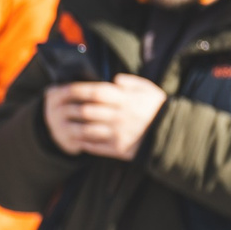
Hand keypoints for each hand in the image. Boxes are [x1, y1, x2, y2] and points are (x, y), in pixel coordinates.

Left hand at [43, 75, 167, 160]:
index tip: (65, 88)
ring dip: (73, 127)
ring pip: (87, 130)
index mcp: (125, 100)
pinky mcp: (119, 149)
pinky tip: (76, 139)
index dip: (77, 89)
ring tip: (64, 124)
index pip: (95, 92)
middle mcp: (119, 116)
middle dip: (70, 108)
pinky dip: (83, 142)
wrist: (172, 134)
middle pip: (87, 111)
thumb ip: (130, 82)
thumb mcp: (148, 89)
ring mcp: (118, 134)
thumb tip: (114, 79)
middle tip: (58, 107)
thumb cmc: (158, 109)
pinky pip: (95, 146)